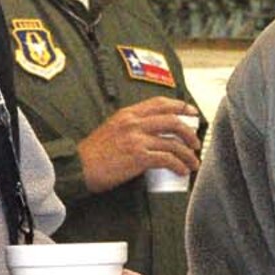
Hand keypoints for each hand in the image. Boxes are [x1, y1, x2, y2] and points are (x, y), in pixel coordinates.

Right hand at [76, 97, 200, 192]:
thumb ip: (130, 127)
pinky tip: (181, 171)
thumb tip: (151, 134)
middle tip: (195, 142)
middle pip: (172, 121)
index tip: (192, 113)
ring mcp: (137, 139)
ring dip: (187, 154)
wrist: (78, 167)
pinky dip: (178, 165)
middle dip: (189, 132)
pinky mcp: (138, 157)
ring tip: (192, 162)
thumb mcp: (111, 129)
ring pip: (173, 142)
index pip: (160, 103)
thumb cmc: (92, 153)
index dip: (180, 106)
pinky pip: (167, 159)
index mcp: (128, 114)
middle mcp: (134, 123)